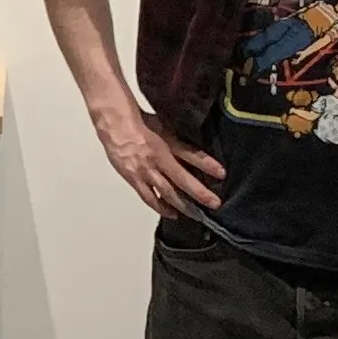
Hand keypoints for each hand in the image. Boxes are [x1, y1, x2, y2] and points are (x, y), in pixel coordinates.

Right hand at [88, 96, 221, 221]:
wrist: (116, 127)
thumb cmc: (141, 125)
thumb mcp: (167, 129)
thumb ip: (181, 143)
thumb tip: (200, 155)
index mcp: (166, 144)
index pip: (191, 155)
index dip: (207, 164)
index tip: (222, 173)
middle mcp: (157, 160)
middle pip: (181, 180)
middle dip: (199, 193)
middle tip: (214, 204)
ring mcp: (144, 172)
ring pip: (166, 192)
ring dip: (182, 204)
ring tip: (196, 214)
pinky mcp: (133, 179)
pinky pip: (148, 197)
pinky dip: (161, 207)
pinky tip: (171, 213)